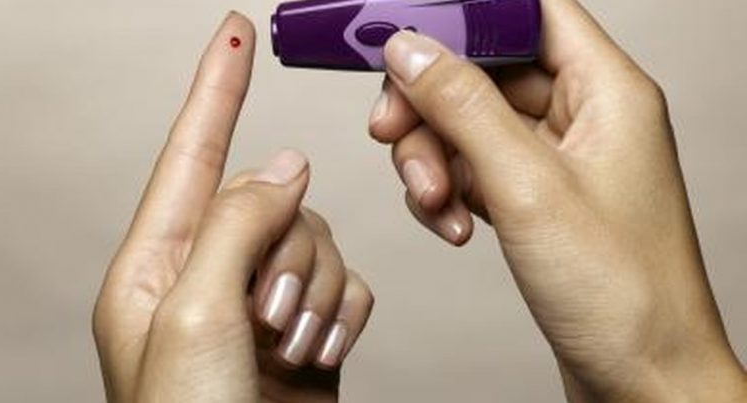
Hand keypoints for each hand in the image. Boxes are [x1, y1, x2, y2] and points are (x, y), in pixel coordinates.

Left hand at [93, 13, 372, 402]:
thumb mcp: (192, 314)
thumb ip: (235, 224)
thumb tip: (280, 166)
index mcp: (155, 266)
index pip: (190, 153)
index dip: (214, 89)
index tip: (233, 33)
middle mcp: (208, 277)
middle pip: (276, 203)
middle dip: (289, 251)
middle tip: (268, 316)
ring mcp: (260, 303)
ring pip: (320, 242)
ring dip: (316, 294)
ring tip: (290, 349)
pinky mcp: (306, 329)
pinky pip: (348, 285)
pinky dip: (343, 313)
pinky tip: (321, 352)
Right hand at [368, 0, 744, 400]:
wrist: (642, 380)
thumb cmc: (622, 293)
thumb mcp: (528, 186)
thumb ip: (464, 108)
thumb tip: (410, 49)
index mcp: (607, 91)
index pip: (529, 12)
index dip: (465, 16)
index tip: (405, 36)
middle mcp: (585, 118)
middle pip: (485, 71)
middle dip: (431, 105)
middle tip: (391, 133)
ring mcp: (558, 162)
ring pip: (471, 126)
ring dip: (435, 159)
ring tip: (433, 203)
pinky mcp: (537, 201)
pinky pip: (475, 171)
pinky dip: (450, 193)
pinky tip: (452, 227)